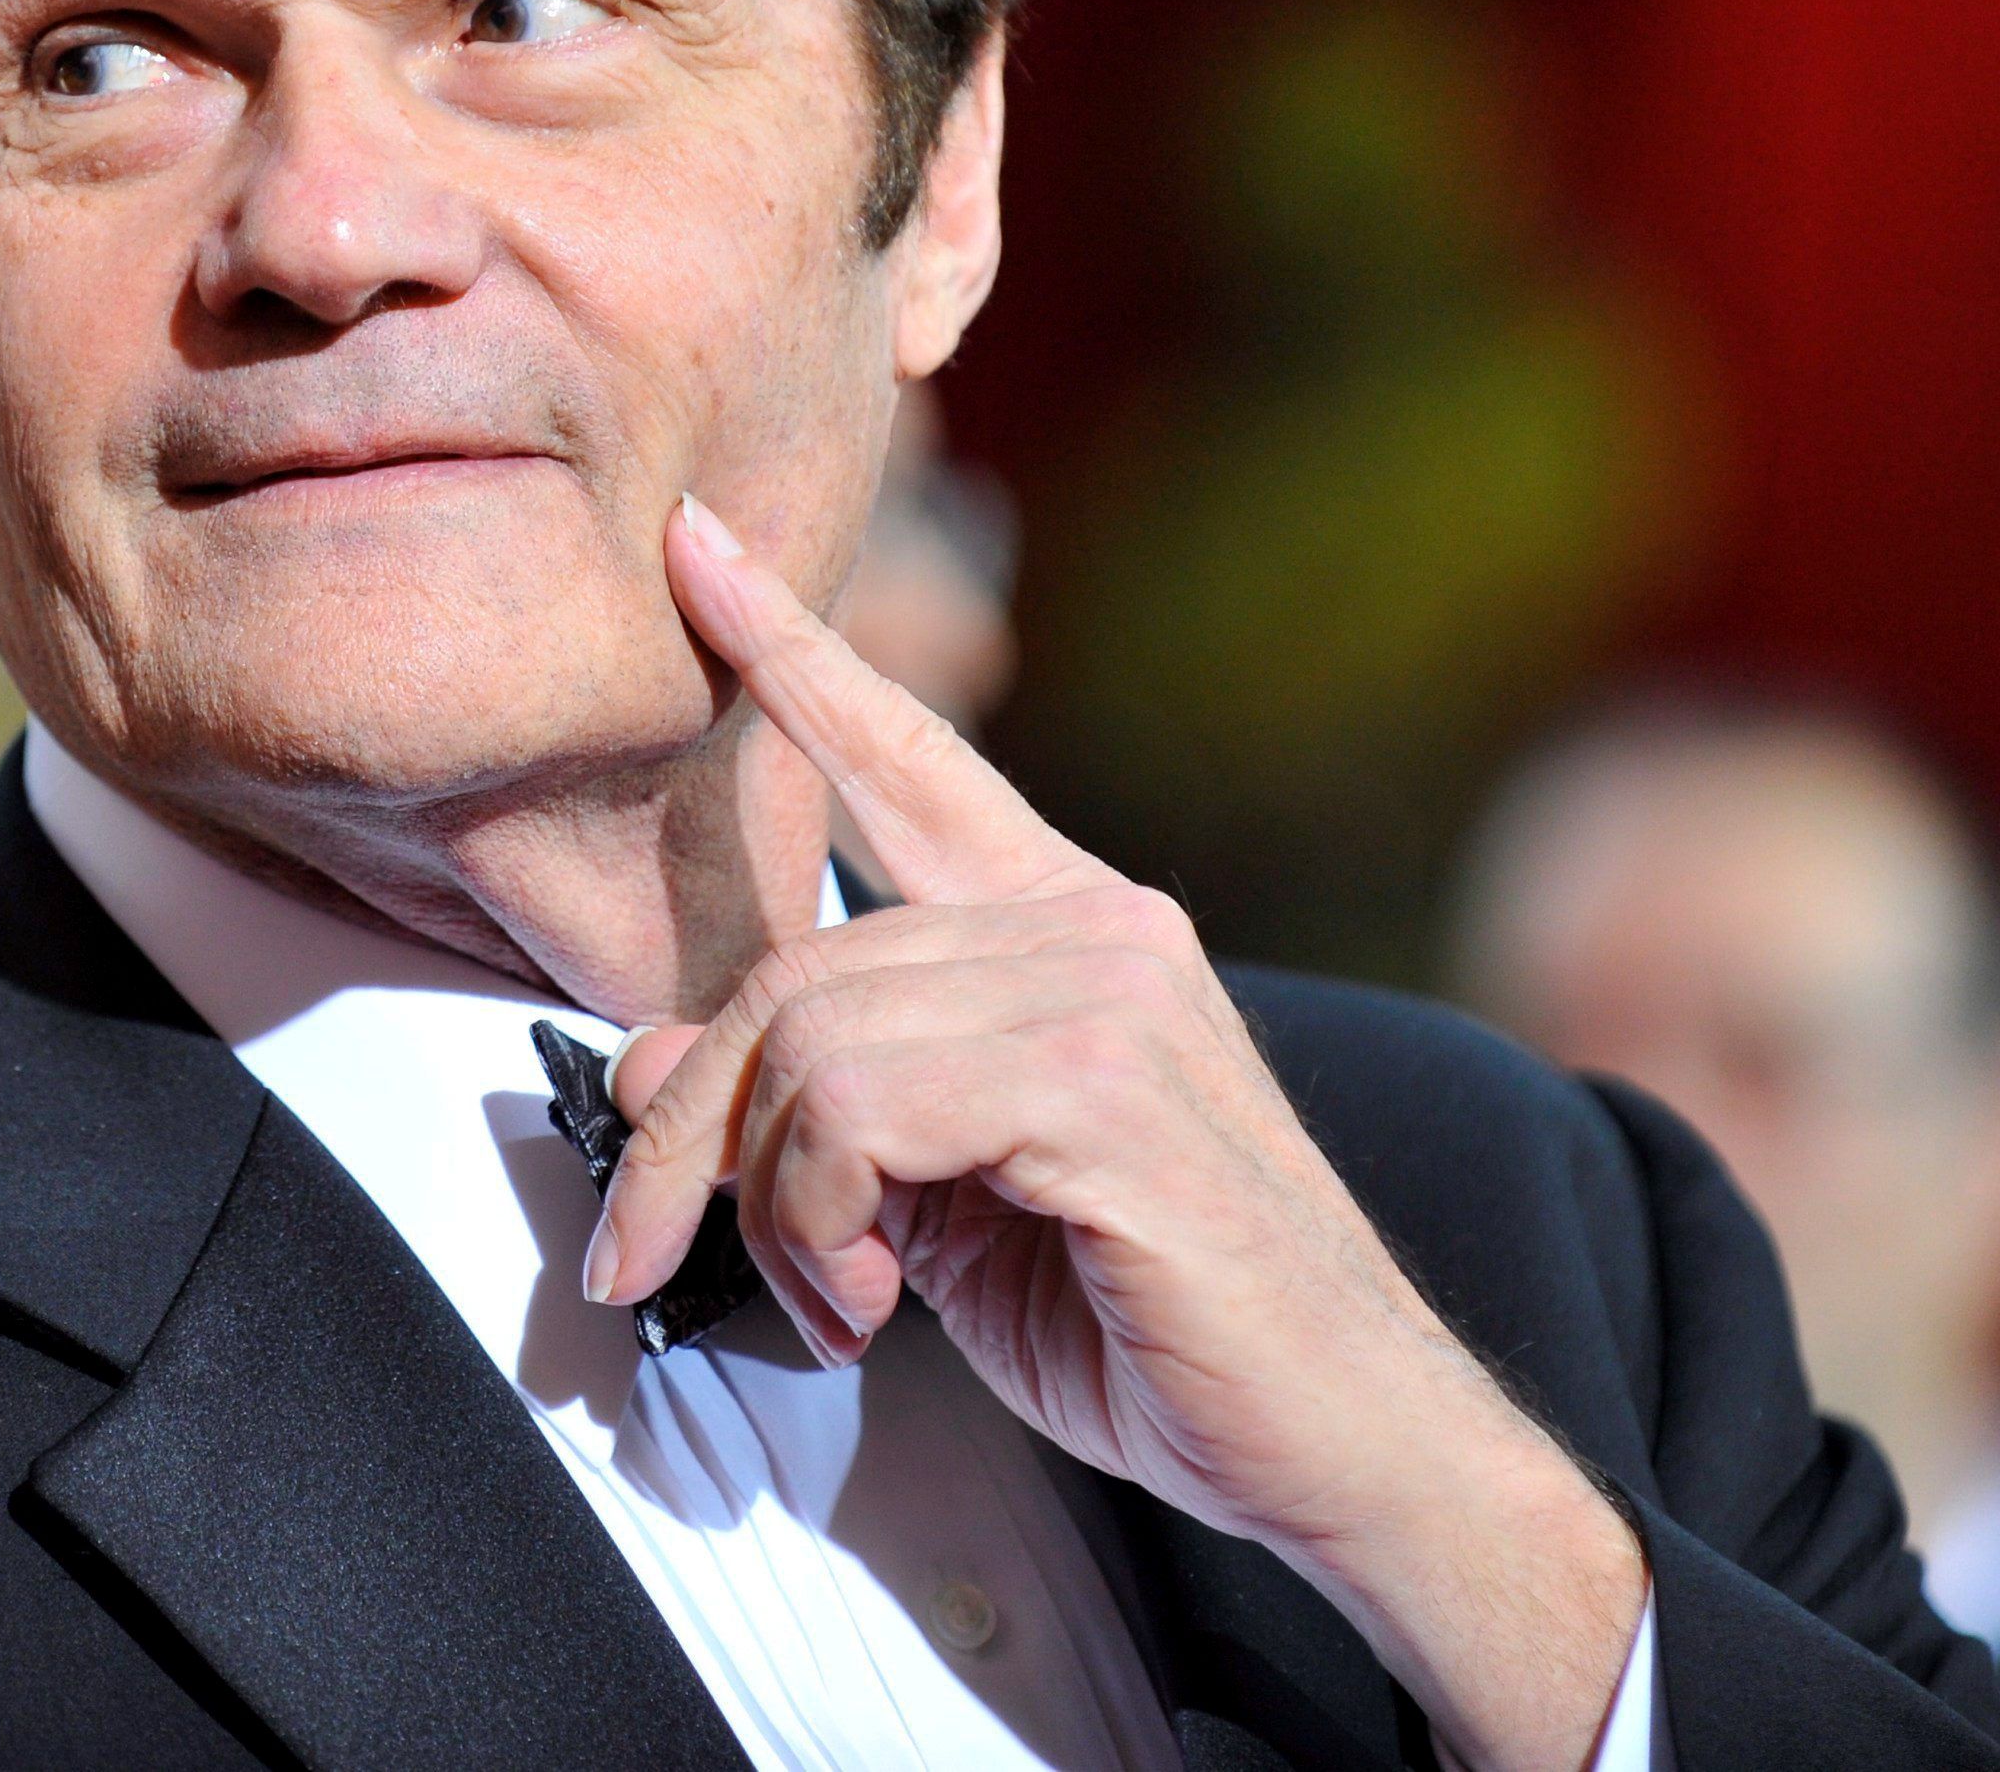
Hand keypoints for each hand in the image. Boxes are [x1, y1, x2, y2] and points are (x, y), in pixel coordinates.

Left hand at [589, 493, 1647, 1771]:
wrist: (1353, 1451)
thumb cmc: (1158, 1327)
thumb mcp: (945, 1209)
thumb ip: (815, 1114)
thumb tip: (646, 1058)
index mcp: (1070, 927)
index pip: (908, 755)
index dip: (792, 650)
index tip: (693, 548)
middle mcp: (1095, 926)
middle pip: (792, 969)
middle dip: (695, 1132)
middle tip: (655, 1256)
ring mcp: (1108, 993)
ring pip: (808, 1038)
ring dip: (768, 1203)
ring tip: (828, 1300)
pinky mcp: (1105, 1086)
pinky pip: (855, 1110)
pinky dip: (819, 1221)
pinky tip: (871, 1298)